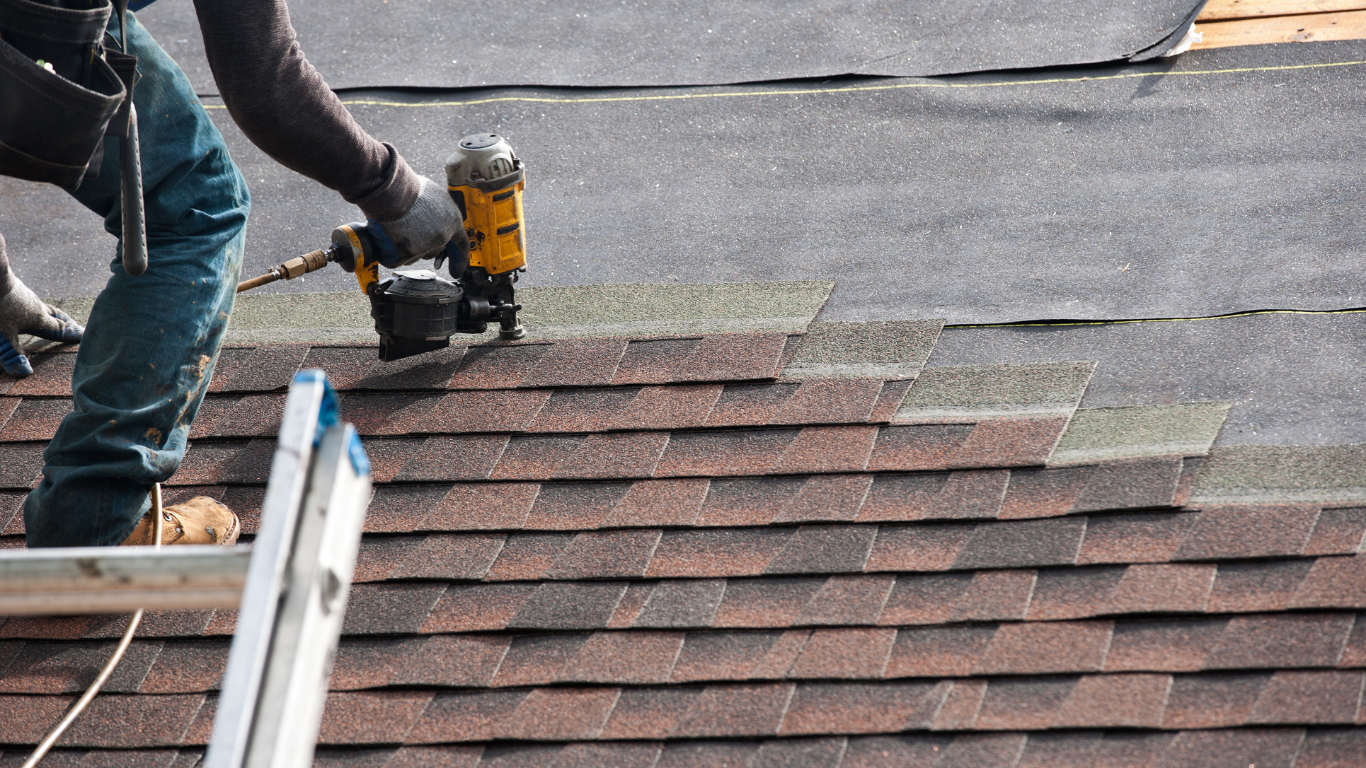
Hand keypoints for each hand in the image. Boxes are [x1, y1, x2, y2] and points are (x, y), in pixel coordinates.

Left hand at [0, 234, 83, 377]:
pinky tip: (25, 304)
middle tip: (76, 326)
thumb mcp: (3, 335)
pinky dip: (33, 305)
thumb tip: (25, 373)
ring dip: (50, 312)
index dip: (70, 334)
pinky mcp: (13, 287)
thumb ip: (13, 354)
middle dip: (66, 322)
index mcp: (38, 319)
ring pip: (42, 306)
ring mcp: (25, 295)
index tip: (84, 336)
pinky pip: (28, 299)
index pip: (59, 329)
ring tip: (51, 317)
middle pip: (56, 315)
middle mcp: (36, 306)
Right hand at [366, 176, 467, 268]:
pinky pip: (395, 260)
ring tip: (397, 227)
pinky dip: (389, 252)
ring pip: (414, 256)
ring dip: (405, 247)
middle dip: (422, 245)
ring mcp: (425, 247)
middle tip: (409, 231)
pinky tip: (387, 237)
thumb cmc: (411, 190)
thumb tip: (435, 217)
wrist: (393, 193)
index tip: (457, 271)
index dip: (459, 259)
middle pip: (433, 251)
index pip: (461, 245)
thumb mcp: (435, 195)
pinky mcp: (407, 253)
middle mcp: (441, 237)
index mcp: (452, 222)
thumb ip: (439, 212)